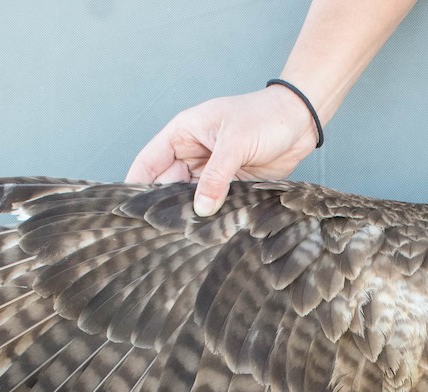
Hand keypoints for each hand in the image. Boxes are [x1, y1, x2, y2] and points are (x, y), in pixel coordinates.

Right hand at [125, 85, 318, 216]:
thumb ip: (216, 176)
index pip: (149, 162)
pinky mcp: (231, 185)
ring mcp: (211, 171)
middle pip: (167, 185)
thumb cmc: (265, 117)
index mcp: (183, 134)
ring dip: (188, 215)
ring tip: (180, 238)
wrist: (301, 121)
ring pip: (190, 198)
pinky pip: (214, 204)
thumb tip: (200, 209)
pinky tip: (206, 233)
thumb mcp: (235, 143)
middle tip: (157, 234)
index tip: (127, 210)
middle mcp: (192, 154)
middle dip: (163, 206)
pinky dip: (210, 217)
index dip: (135, 185)